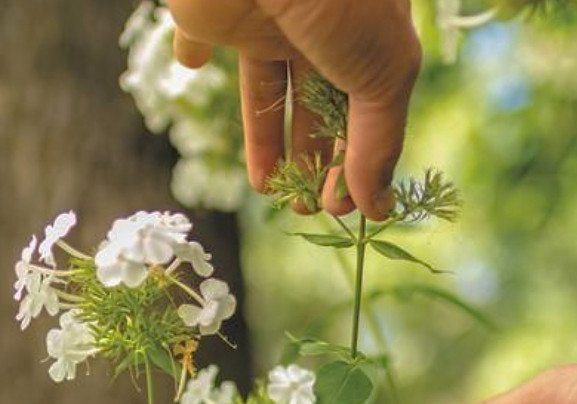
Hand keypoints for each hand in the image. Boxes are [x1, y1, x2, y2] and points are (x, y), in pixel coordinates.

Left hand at [166, 0, 420, 219]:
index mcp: (368, 36)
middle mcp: (318, 28)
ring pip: (265, 89)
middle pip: (318, 106)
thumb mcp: (383, 75)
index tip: (345, 206)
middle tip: (308, 209)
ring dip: (267, 140)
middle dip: (316, 159)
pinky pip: (199, 33)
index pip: (368, 108)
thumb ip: (379, 143)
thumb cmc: (343, 2)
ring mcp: (264, 18)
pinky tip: (193, 66)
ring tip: (269, 190)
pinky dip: (195, 52)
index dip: (358, 158)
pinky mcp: (212, 11)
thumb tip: (377, 207)